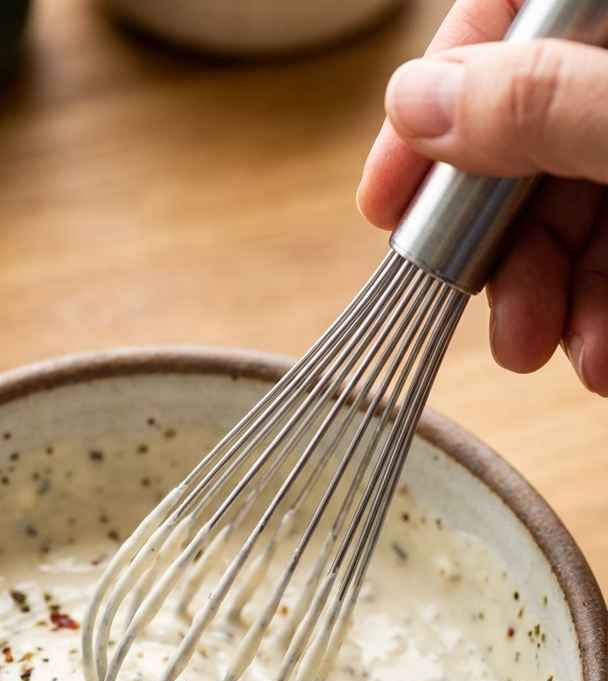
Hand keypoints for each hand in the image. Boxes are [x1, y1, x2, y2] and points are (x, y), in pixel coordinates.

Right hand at [357, 0, 607, 395]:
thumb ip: (541, 103)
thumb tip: (415, 103)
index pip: (499, 21)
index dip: (431, 109)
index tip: (383, 202)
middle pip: (528, 135)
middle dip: (502, 246)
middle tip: (490, 316)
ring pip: (573, 206)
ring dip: (551, 297)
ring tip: (564, 357)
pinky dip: (599, 308)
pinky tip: (600, 354)